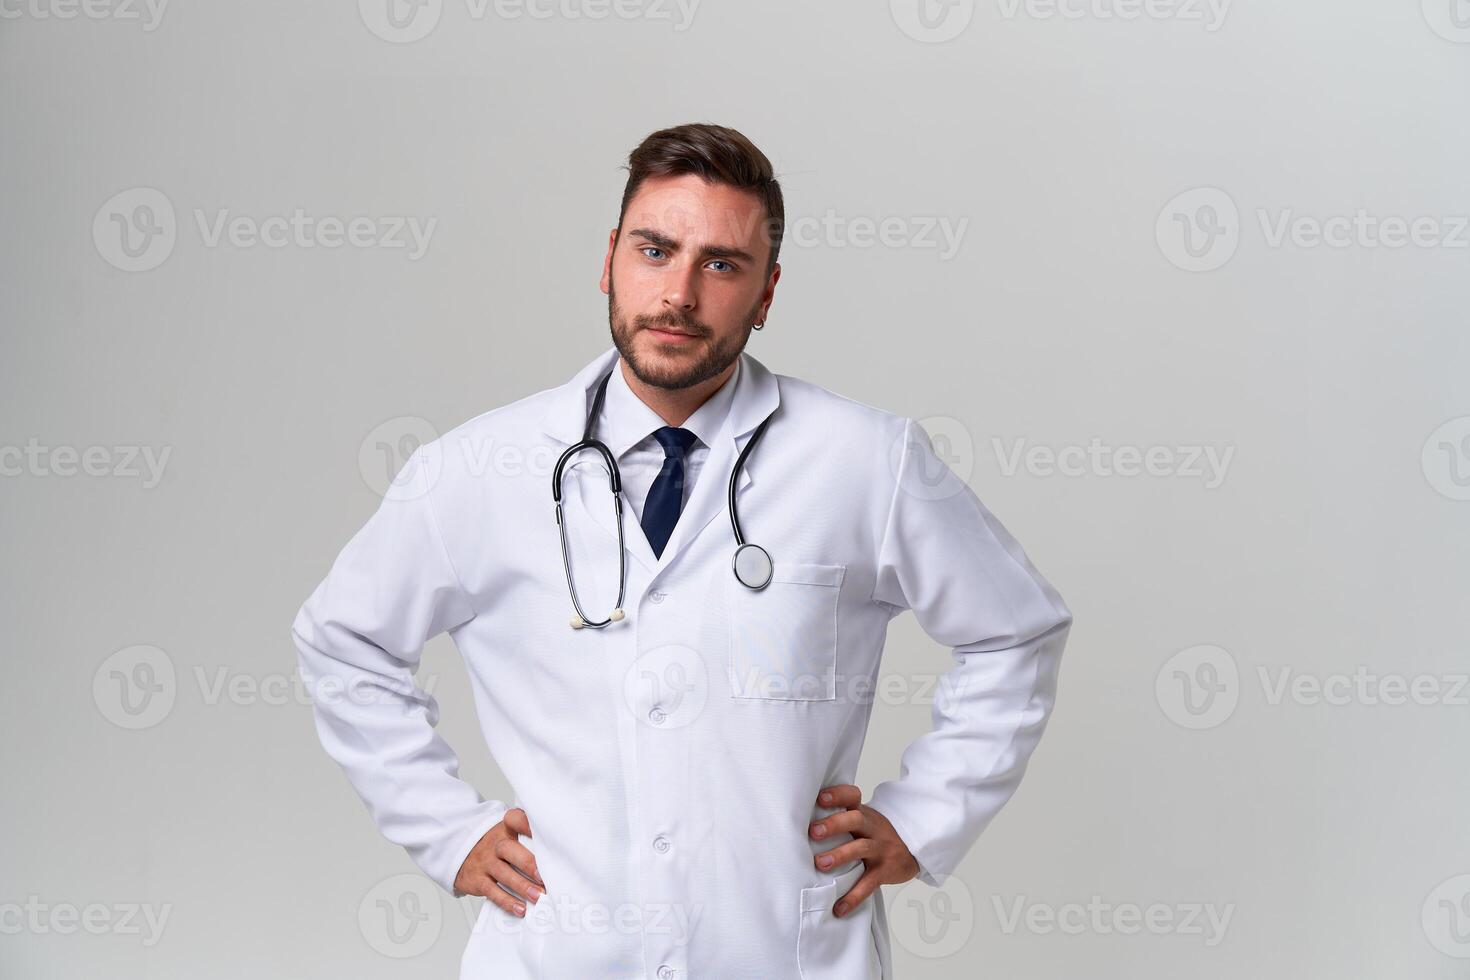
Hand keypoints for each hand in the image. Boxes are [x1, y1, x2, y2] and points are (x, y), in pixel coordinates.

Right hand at [454, 807, 545, 916]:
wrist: (463, 852)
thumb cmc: (497, 844)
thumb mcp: (509, 833)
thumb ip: (529, 837)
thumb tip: (560, 851)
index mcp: (506, 829)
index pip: (515, 819)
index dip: (527, 823)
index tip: (544, 832)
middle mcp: (495, 844)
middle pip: (509, 849)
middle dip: (528, 863)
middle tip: (543, 876)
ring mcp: (485, 862)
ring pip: (503, 873)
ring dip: (522, 886)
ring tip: (538, 897)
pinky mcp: (478, 880)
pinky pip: (492, 891)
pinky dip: (507, 901)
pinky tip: (520, 908)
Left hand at [809, 784, 920, 916]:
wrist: (912, 849)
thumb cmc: (875, 833)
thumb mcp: (863, 819)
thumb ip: (840, 817)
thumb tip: (799, 821)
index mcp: (863, 813)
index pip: (852, 796)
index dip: (838, 794)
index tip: (820, 798)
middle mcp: (872, 828)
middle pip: (855, 819)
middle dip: (834, 824)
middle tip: (813, 832)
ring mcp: (879, 849)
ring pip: (861, 848)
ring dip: (840, 855)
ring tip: (820, 864)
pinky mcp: (884, 871)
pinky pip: (868, 884)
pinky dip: (853, 897)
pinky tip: (839, 908)